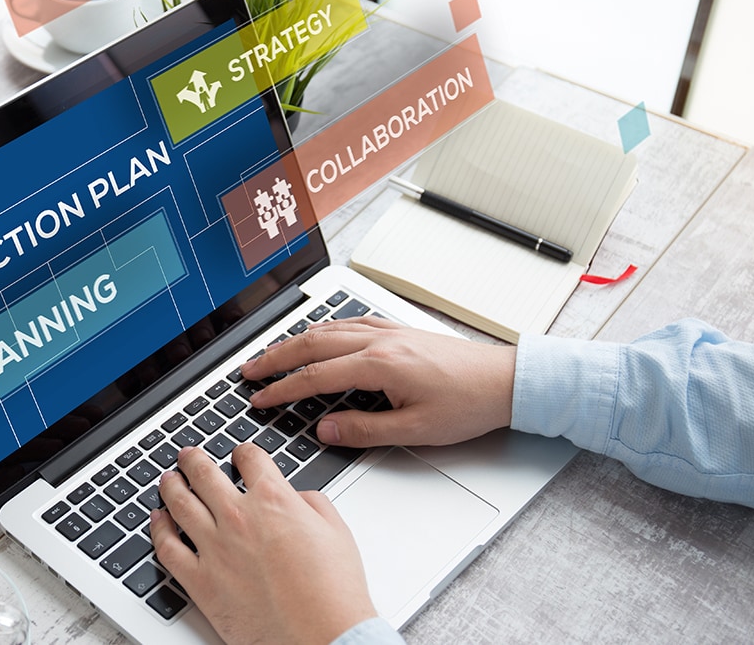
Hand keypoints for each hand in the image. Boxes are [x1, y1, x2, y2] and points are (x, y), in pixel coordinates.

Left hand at [152, 444, 376, 644]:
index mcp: (274, 500)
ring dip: (171, 486)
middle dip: (194, 460)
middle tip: (188, 456)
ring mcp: (215, 548)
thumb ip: (312, 503)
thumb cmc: (333, 592)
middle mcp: (239, 518)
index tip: (239, 454)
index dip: (243, 452)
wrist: (323, 635)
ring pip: (180, 503)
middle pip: (204, 474)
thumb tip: (296, 497)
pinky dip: (158, 529)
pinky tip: (157, 520)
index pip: (250, 458)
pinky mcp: (201, 581)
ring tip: (168, 479)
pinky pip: (168, 548)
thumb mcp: (336, 531)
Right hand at [241, 317, 514, 446]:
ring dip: (294, 341)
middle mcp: (379, 340)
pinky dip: (322, 329)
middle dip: (275, 358)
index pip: (316, 376)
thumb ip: (366, 430)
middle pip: (312, 343)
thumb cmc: (468, 405)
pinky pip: (348, 322)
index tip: (260, 398)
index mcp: (381, 365)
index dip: (283, 389)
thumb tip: (326, 430)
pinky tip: (316, 335)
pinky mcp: (397, 329)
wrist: (505, 381)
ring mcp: (387, 331)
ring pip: (327, 329)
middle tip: (248, 370)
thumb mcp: (415, 430)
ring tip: (271, 354)